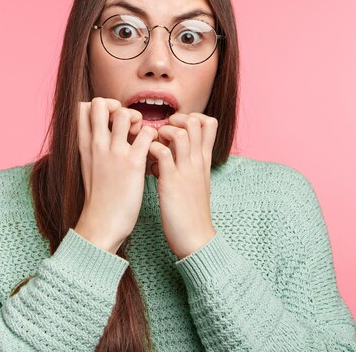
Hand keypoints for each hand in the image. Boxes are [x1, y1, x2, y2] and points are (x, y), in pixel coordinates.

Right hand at [74, 97, 157, 253]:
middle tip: (129, 125)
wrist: (101, 224)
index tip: (112, 121)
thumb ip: (94, 149)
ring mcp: (114, 153)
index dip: (101, 107)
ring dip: (138, 119)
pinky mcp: (133, 164)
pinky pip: (147, 133)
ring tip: (142, 138)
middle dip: (117, 105)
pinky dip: (154, 137)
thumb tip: (105, 135)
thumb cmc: (99, 198)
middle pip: (99, 102)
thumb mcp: (88, 168)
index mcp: (84, 146)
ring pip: (125, 113)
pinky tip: (154, 152)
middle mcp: (97, 145)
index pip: (82, 108)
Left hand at [147, 112, 218, 258]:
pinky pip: (162, 154)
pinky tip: (147, 163)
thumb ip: (183, 164)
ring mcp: (186, 170)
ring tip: (153, 146)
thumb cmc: (191, 211)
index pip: (208, 123)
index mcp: (204, 160)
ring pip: (180, 133)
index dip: (189, 117)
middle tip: (161, 132)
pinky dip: (152, 151)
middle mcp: (197, 161)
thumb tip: (164, 151)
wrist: (196, 238)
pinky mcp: (172, 182)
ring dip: (162, 133)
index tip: (174, 127)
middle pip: (195, 121)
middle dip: (175, 119)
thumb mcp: (193, 182)